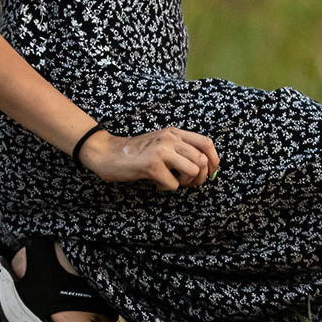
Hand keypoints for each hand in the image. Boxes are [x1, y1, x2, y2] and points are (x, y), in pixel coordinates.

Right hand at [80, 126, 220, 189]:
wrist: (106, 153)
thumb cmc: (135, 153)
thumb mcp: (161, 143)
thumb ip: (180, 150)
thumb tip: (206, 169)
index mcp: (174, 132)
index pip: (206, 143)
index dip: (214, 160)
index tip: (211, 172)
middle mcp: (170, 138)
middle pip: (203, 160)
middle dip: (201, 177)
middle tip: (188, 183)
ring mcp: (161, 151)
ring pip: (193, 171)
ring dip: (186, 183)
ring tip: (172, 181)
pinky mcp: (152, 166)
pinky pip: (173, 184)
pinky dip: (166, 188)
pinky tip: (155, 183)